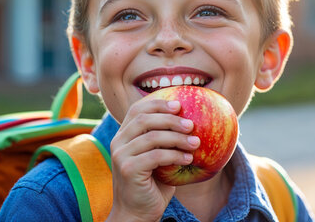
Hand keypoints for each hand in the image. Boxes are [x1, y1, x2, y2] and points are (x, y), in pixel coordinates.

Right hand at [106, 99, 199, 221]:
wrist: (137, 213)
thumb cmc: (152, 185)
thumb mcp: (158, 158)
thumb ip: (164, 141)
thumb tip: (192, 121)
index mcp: (124, 136)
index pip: (137, 109)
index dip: (158, 104)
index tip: (179, 104)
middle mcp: (118, 142)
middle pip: (144, 119)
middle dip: (171, 119)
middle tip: (192, 124)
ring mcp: (121, 155)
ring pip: (152, 136)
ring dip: (178, 138)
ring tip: (197, 143)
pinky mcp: (128, 169)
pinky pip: (156, 156)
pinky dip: (175, 155)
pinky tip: (188, 159)